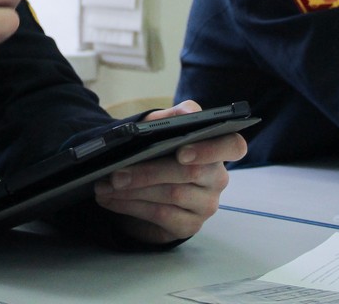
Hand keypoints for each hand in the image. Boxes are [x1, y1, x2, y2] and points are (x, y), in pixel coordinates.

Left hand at [93, 100, 247, 243]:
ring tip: (104, 185)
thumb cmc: (158, 150)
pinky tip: (110, 200)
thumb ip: (173, 117)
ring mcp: (206, 205)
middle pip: (190, 173)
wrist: (146, 185)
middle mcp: (217, 178)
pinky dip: (131, 206)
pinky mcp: (190, 226)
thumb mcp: (162, 129)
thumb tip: (188, 113)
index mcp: (217, 150)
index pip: (233, 146)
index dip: (210, 149)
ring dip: (133, 190)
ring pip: (172, 195)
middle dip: (148, 171)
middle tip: (116, 173)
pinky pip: (162, 216)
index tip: (181, 152)